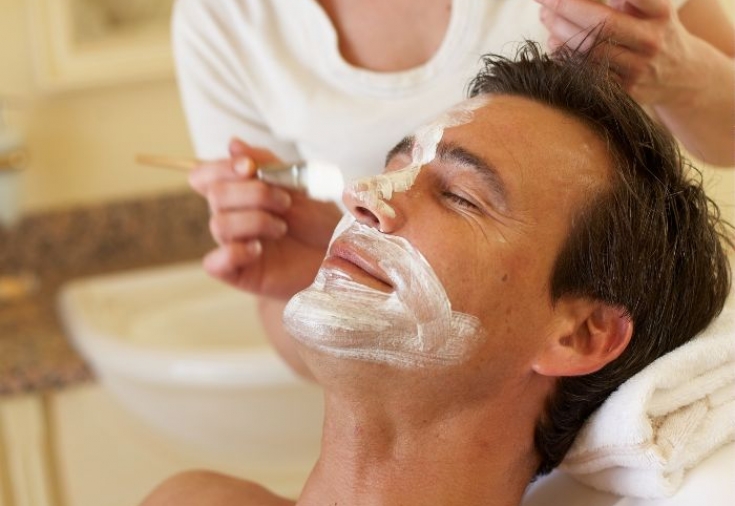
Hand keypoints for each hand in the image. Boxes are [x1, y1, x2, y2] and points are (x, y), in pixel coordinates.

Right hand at [189, 138, 342, 299]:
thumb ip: (267, 164)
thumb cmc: (318, 220)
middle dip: (253, 193)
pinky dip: (234, 252)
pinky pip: (214, 263)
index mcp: (239, 193)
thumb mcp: (298, 184)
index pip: (205, 175)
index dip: (220, 168)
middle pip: (215, 196)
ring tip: (282, 228)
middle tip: (285, 202)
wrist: (338, 254)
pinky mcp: (239, 273)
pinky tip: (258, 249)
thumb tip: (233, 144)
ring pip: (219, 225)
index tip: (249, 167)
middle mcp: (231, 217)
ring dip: (255, 221)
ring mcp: (233, 246)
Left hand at [535, 0, 702, 105]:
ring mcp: (638, 69)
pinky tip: (554, 41)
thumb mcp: (648, 6)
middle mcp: (651, 41)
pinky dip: (565, 55)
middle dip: (566, 9)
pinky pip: (586, 72)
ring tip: (546, 16)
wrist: (680, 74)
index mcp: (660, 13)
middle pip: (600, 25)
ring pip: (589, 51)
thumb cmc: (651, 28)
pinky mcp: (624, 91)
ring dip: (560, 32)